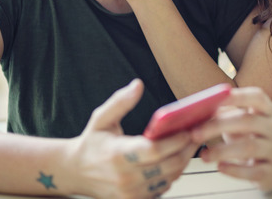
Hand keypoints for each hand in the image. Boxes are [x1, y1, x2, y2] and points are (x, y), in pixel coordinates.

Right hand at [66, 79, 198, 197]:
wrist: (75, 172)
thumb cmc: (91, 143)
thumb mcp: (101, 118)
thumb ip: (120, 102)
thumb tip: (138, 85)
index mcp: (117, 154)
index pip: (154, 150)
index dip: (175, 141)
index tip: (188, 130)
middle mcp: (125, 177)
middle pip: (168, 166)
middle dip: (187, 150)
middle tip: (196, 135)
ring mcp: (130, 193)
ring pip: (169, 178)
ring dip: (183, 162)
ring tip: (189, 146)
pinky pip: (162, 189)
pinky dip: (171, 175)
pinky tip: (174, 160)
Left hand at [191, 87, 271, 191]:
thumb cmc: (250, 137)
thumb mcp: (241, 122)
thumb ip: (224, 113)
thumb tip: (197, 109)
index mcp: (267, 111)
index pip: (257, 97)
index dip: (237, 96)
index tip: (216, 99)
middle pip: (248, 122)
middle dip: (218, 126)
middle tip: (195, 134)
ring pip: (250, 147)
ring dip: (222, 151)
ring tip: (204, 156)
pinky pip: (253, 171)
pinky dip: (234, 169)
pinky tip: (220, 167)